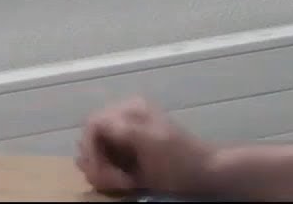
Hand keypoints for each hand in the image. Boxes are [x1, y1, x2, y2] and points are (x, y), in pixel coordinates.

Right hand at [75, 96, 215, 195]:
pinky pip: (103, 165)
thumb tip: (94, 122)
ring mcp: (124, 137)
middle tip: (120, 182)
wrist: (204, 173)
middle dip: (98, 165)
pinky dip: (109, 177)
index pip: (91, 125)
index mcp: (130, 109)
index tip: (101, 171)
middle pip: (88, 142)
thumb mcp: (152, 141)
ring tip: (127, 183)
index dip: (91, 150)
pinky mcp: (127, 155)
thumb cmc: (180, 159)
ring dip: (103, 174)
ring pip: (92, 157)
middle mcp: (124, 119)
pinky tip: (128, 183)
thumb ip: (123, 128)